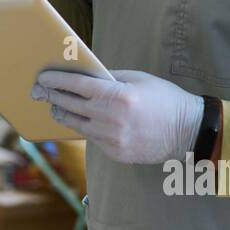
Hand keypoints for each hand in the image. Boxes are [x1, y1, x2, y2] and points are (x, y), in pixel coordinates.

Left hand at [30, 69, 203, 164]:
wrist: (188, 132)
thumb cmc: (164, 100)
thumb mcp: (138, 79)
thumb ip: (110, 78)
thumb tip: (84, 76)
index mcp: (117, 96)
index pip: (77, 85)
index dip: (57, 80)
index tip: (43, 77)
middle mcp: (111, 119)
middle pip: (70, 105)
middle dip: (53, 96)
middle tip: (41, 91)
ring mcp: (111, 139)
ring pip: (76, 125)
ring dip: (64, 114)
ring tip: (56, 106)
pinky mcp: (114, 153)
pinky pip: (92, 138)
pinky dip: (86, 128)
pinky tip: (82, 120)